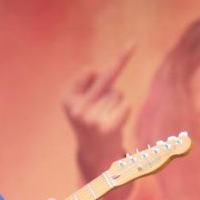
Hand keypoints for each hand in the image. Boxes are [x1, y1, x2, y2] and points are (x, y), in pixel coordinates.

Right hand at [63, 45, 134, 178]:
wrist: (94, 156)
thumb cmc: (90, 122)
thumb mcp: (82, 102)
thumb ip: (87, 83)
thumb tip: (93, 71)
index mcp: (67, 99)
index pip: (88, 73)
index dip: (96, 72)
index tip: (110, 57)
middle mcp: (76, 109)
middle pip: (106, 78)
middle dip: (122, 58)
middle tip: (132, 43)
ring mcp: (91, 119)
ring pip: (116, 94)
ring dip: (116, 103)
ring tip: (107, 118)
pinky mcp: (106, 128)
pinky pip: (125, 105)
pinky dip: (125, 110)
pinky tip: (116, 123)